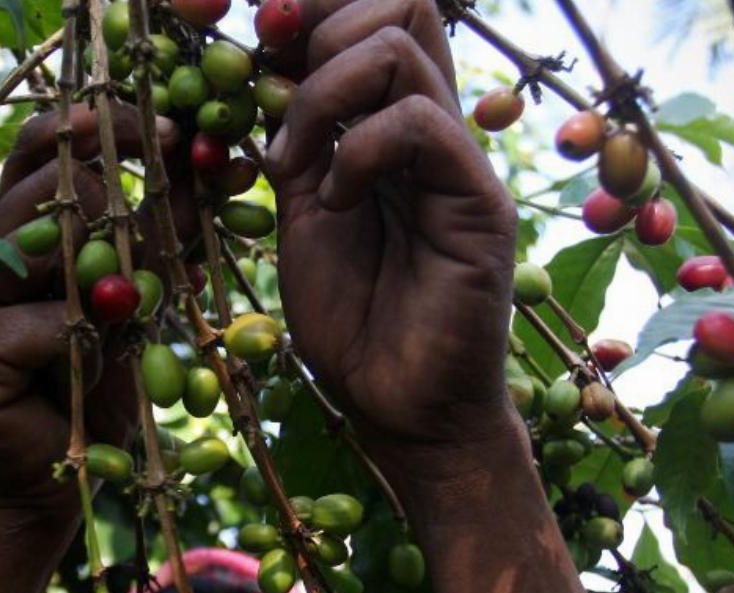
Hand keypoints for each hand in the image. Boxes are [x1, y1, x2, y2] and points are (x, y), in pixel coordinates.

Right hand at [0, 106, 183, 514]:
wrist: (49, 484)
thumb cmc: (92, 391)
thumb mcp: (139, 304)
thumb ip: (161, 240)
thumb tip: (215, 168)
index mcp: (12, 233)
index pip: (41, 149)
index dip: (99, 124)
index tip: (167, 128)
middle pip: (49, 189)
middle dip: (118, 208)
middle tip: (153, 248)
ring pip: (50, 251)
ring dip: (105, 290)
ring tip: (110, 331)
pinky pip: (48, 325)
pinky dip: (85, 350)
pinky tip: (77, 378)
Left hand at [265, 0, 517, 455]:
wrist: (402, 412)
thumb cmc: (354, 322)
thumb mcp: (299, 217)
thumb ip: (294, 144)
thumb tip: (258, 72)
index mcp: (391, 124)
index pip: (376, 12)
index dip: (311, 7)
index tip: (254, 46)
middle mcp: (433, 127)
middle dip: (319, 26)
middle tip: (274, 97)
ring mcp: (459, 160)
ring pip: (403, 43)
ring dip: (322, 94)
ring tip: (296, 166)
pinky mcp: (479, 203)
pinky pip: (421, 123)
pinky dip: (358, 151)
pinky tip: (336, 203)